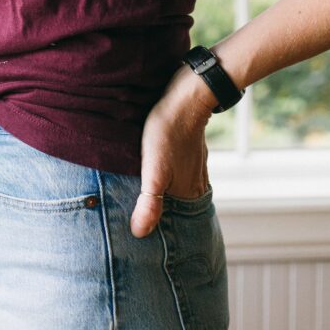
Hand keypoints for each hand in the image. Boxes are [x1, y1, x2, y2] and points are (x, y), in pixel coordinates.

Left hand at [130, 65, 214, 238]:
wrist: (185, 96)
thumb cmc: (167, 132)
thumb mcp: (154, 170)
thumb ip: (149, 203)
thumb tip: (139, 233)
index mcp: (190, 193)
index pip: (174, 223)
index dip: (157, 228)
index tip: (136, 231)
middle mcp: (197, 183)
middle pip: (175, 206)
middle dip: (157, 212)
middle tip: (132, 215)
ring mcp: (195, 166)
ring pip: (175, 188)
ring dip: (160, 194)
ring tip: (137, 197)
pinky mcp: (189, 150)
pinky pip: (177, 171)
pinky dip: (165, 176)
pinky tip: (151, 170)